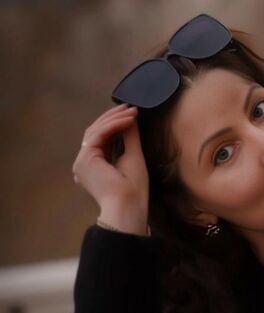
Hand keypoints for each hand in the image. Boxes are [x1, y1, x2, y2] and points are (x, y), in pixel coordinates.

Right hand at [72, 104, 148, 218]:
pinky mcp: (85, 158)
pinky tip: (128, 119)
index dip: (113, 123)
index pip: (100, 137)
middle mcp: (84, 163)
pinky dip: (114, 125)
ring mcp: (82, 161)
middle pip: (95, 131)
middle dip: (113, 117)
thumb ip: (130, 137)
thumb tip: (131, 118)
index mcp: (93, 166)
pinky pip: (99, 134)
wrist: (128, 206)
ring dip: (115, 119)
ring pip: (96, 131)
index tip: (130, 113)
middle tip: (129, 107)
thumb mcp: (133, 157)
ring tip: (132, 111)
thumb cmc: (133, 190)